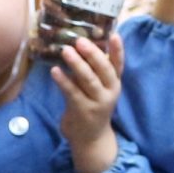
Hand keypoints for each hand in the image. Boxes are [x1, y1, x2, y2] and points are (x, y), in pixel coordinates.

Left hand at [52, 32, 122, 172]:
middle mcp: (109, 92)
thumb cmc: (92, 106)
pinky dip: (63, 81)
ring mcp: (97, 102)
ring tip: (66, 50)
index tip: (114, 34)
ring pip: (88, 80)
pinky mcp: (82, 110)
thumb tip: (79, 45)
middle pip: (103, 69)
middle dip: (92, 54)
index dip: (118, 50)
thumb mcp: (99, 88)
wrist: (90, 138)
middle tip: (80, 40)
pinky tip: (54, 70)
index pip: (118, 64)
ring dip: (77, 64)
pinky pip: (72, 92)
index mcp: (114, 83)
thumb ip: (94, 71)